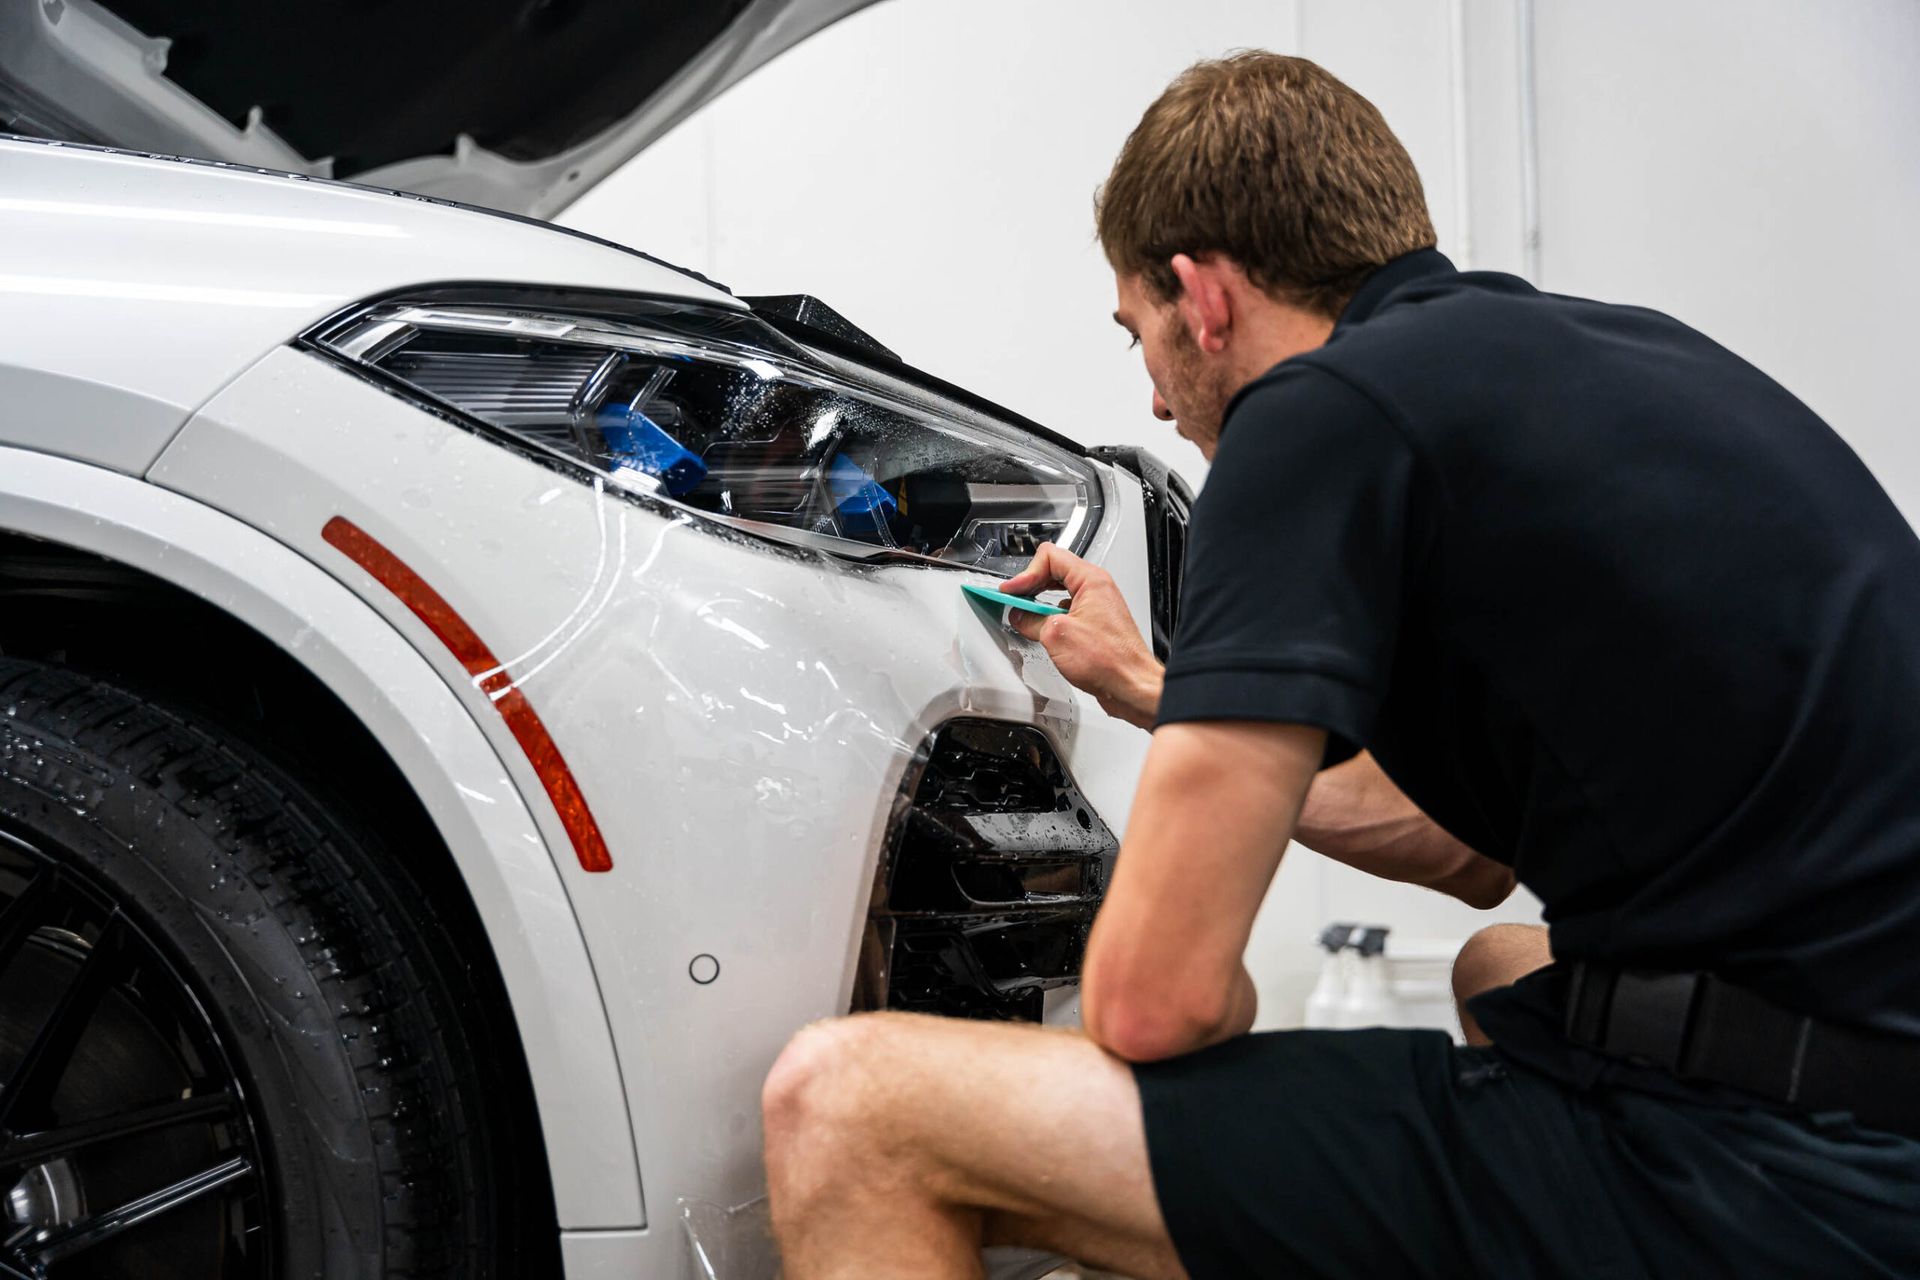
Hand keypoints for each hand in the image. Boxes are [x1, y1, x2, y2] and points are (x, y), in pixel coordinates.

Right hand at [1000, 543, 1163, 728]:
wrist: (1132, 685)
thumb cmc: (1110, 660)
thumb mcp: (1056, 635)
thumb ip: (1031, 621)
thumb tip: (1019, 616)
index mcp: (1091, 580)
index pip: (1050, 557)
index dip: (1025, 573)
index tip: (1012, 591)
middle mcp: (1096, 589)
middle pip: (1054, 571)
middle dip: (1030, 585)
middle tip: (1014, 600)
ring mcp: (1097, 606)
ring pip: (1059, 593)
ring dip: (1039, 602)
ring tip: (1025, 616)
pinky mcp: (1095, 624)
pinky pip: (1067, 611)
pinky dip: (1051, 617)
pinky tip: (1043, 631)